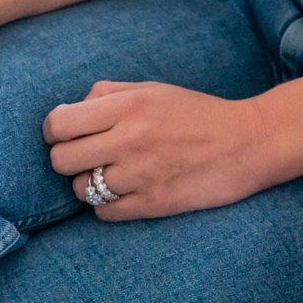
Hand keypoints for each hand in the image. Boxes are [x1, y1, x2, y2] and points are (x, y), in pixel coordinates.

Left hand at [43, 80, 265, 220]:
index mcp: (128, 106)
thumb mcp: (154, 89)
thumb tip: (73, 108)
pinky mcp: (153, 204)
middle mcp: (129, 139)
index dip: (54, 131)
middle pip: (61, 160)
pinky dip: (107, 205)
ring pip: (81, 189)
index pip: (59, 123)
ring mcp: (140, 175)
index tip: (65, 134)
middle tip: (85, 156)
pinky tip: (125, 193)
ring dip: (89, 183)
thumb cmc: (197, 113)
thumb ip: (110, 92)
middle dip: (67, 158)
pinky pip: (104, 213)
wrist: (247, 143)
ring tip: (109, 175)